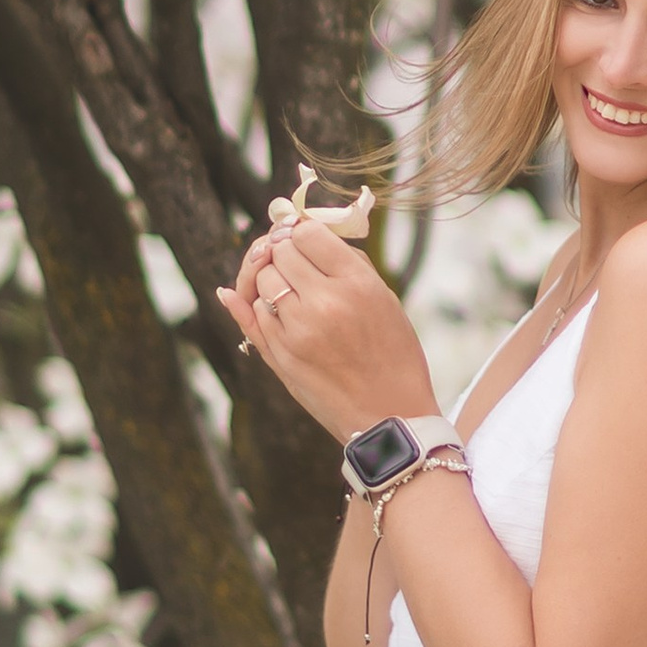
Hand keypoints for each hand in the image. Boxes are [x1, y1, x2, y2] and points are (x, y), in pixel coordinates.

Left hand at [216, 207, 437, 445]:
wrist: (389, 415)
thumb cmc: (393, 353)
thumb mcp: (385, 298)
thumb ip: (347, 262)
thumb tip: (305, 230)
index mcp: (357, 284)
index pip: (308, 233)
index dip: (301, 231)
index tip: (304, 239)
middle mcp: (325, 303)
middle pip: (281, 252)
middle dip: (284, 252)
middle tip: (294, 261)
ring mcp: (298, 331)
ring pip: (262, 280)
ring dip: (271, 279)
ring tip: (290, 289)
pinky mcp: (280, 355)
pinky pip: (253, 313)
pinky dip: (258, 305)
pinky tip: (261, 302)